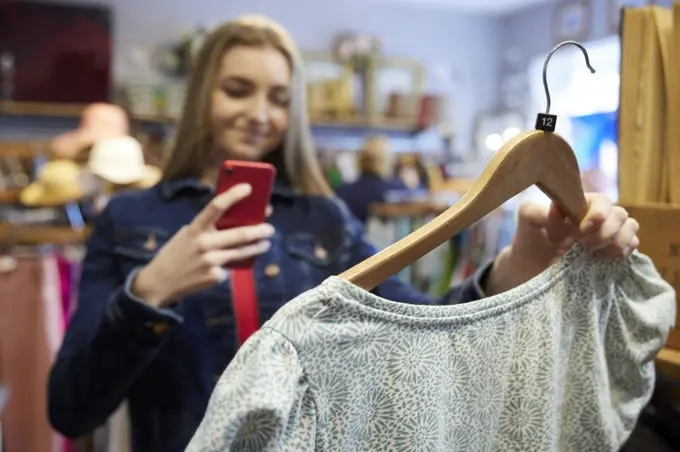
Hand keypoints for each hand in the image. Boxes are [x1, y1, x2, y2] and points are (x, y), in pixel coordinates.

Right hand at [132, 184, 274, 307]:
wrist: (158, 283)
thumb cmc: (177, 254)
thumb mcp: (186, 236)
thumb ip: (207, 229)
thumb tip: (238, 221)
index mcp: (195, 228)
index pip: (216, 206)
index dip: (233, 195)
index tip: (249, 188)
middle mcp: (203, 243)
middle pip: (239, 234)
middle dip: (259, 230)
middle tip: (270, 228)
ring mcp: (210, 261)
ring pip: (241, 252)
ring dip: (258, 247)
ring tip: (265, 244)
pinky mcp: (214, 276)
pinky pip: (231, 268)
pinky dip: (234, 265)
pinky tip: (232, 264)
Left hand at [486, 193, 639, 294]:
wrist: (530, 268)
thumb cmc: (529, 239)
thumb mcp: (527, 221)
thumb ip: (538, 210)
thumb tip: (558, 209)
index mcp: (579, 204)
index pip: (603, 200)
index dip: (599, 214)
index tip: (583, 230)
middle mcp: (596, 216)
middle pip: (620, 214)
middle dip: (606, 231)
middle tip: (586, 246)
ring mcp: (607, 233)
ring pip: (631, 227)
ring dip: (618, 241)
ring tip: (596, 255)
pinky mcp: (612, 251)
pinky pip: (632, 244)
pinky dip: (625, 251)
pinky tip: (605, 259)